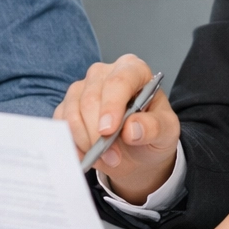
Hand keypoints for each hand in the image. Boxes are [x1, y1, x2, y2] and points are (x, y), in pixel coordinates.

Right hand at [54, 54, 179, 204]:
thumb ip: (154, 127)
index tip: (108, 131)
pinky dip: (72, 142)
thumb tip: (132, 130)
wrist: (136, 150)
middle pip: (92, 98)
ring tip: (104, 158)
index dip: (111, 105)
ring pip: (73, 111)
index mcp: (133, 70)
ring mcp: (83, 87)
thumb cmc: (152, 132)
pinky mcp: (68, 105)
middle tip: (113, 157)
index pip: (119, 80)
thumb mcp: (166, 131)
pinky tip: (86, 155)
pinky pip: (62, 122)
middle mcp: (105, 73)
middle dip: (98, 133)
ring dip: (86, 140)